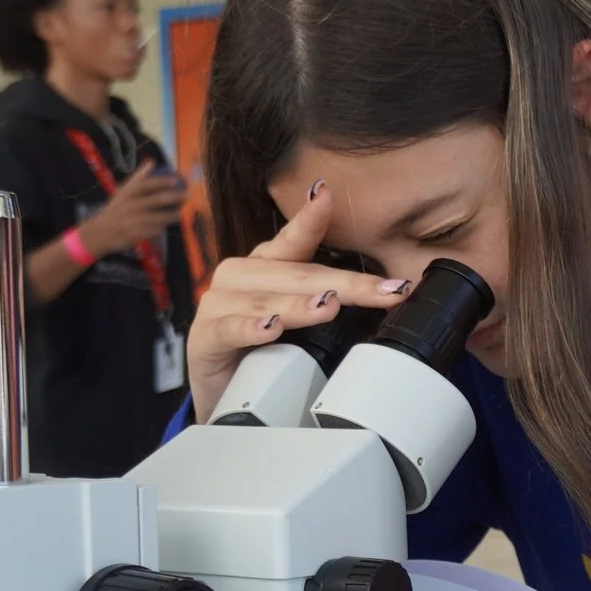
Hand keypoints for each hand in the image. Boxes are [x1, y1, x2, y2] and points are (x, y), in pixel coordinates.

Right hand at [80, 161, 187, 257]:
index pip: (146, 185)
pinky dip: (160, 227)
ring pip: (157, 217)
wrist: (100, 231)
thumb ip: (138, 178)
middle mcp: (129, 205)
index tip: (176, 179)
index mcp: (126, 193)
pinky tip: (165, 225)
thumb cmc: (116, 209)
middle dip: (174, 197)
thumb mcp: (123, 192)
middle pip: (155, 200)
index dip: (162, 181)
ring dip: (171, 215)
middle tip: (187, 195)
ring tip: (180, 213)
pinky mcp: (135, 234)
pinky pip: (153, 230)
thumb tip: (152, 161)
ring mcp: (132, 220)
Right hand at [186, 183, 415, 419]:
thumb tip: (386, 298)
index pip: (295, 240)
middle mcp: (241, 276)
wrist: (222, 396)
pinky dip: (251, 328)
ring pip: (267, 302)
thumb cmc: (265, 354)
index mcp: (268, 266)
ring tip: (330, 307)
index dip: (311, 218)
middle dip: (346, 284)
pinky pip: (230, 329)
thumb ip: (329, 303)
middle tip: (386, 291)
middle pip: (298, 276)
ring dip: (300, 305)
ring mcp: (218, 304)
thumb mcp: (301, 323)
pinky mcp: (204, 337)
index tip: (328, 194)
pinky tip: (270, 328)